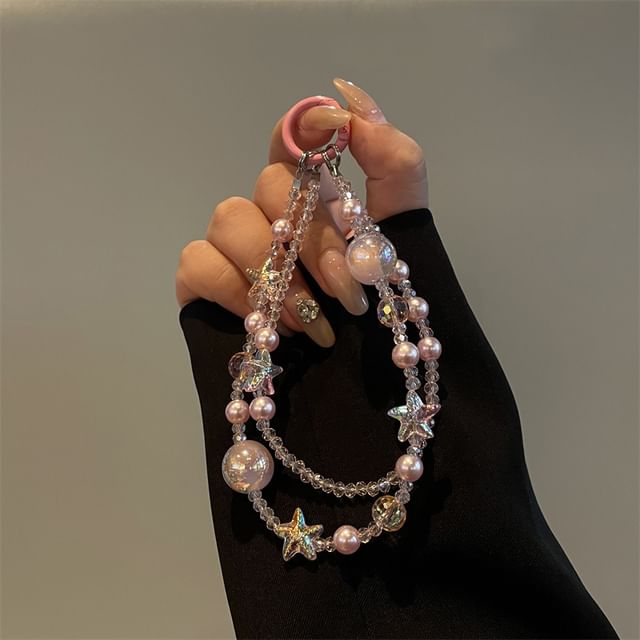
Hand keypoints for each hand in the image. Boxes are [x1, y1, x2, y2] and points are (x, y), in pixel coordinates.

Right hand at [176, 78, 428, 346]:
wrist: (354, 389)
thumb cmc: (380, 313)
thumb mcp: (404, 236)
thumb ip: (393, 164)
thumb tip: (349, 99)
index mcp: (313, 194)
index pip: (293, 139)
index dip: (304, 130)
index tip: (331, 138)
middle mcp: (269, 210)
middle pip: (271, 186)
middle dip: (316, 241)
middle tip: (350, 294)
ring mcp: (230, 245)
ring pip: (231, 218)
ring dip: (279, 273)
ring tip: (316, 324)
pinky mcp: (200, 280)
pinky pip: (198, 261)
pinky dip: (237, 291)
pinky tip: (270, 324)